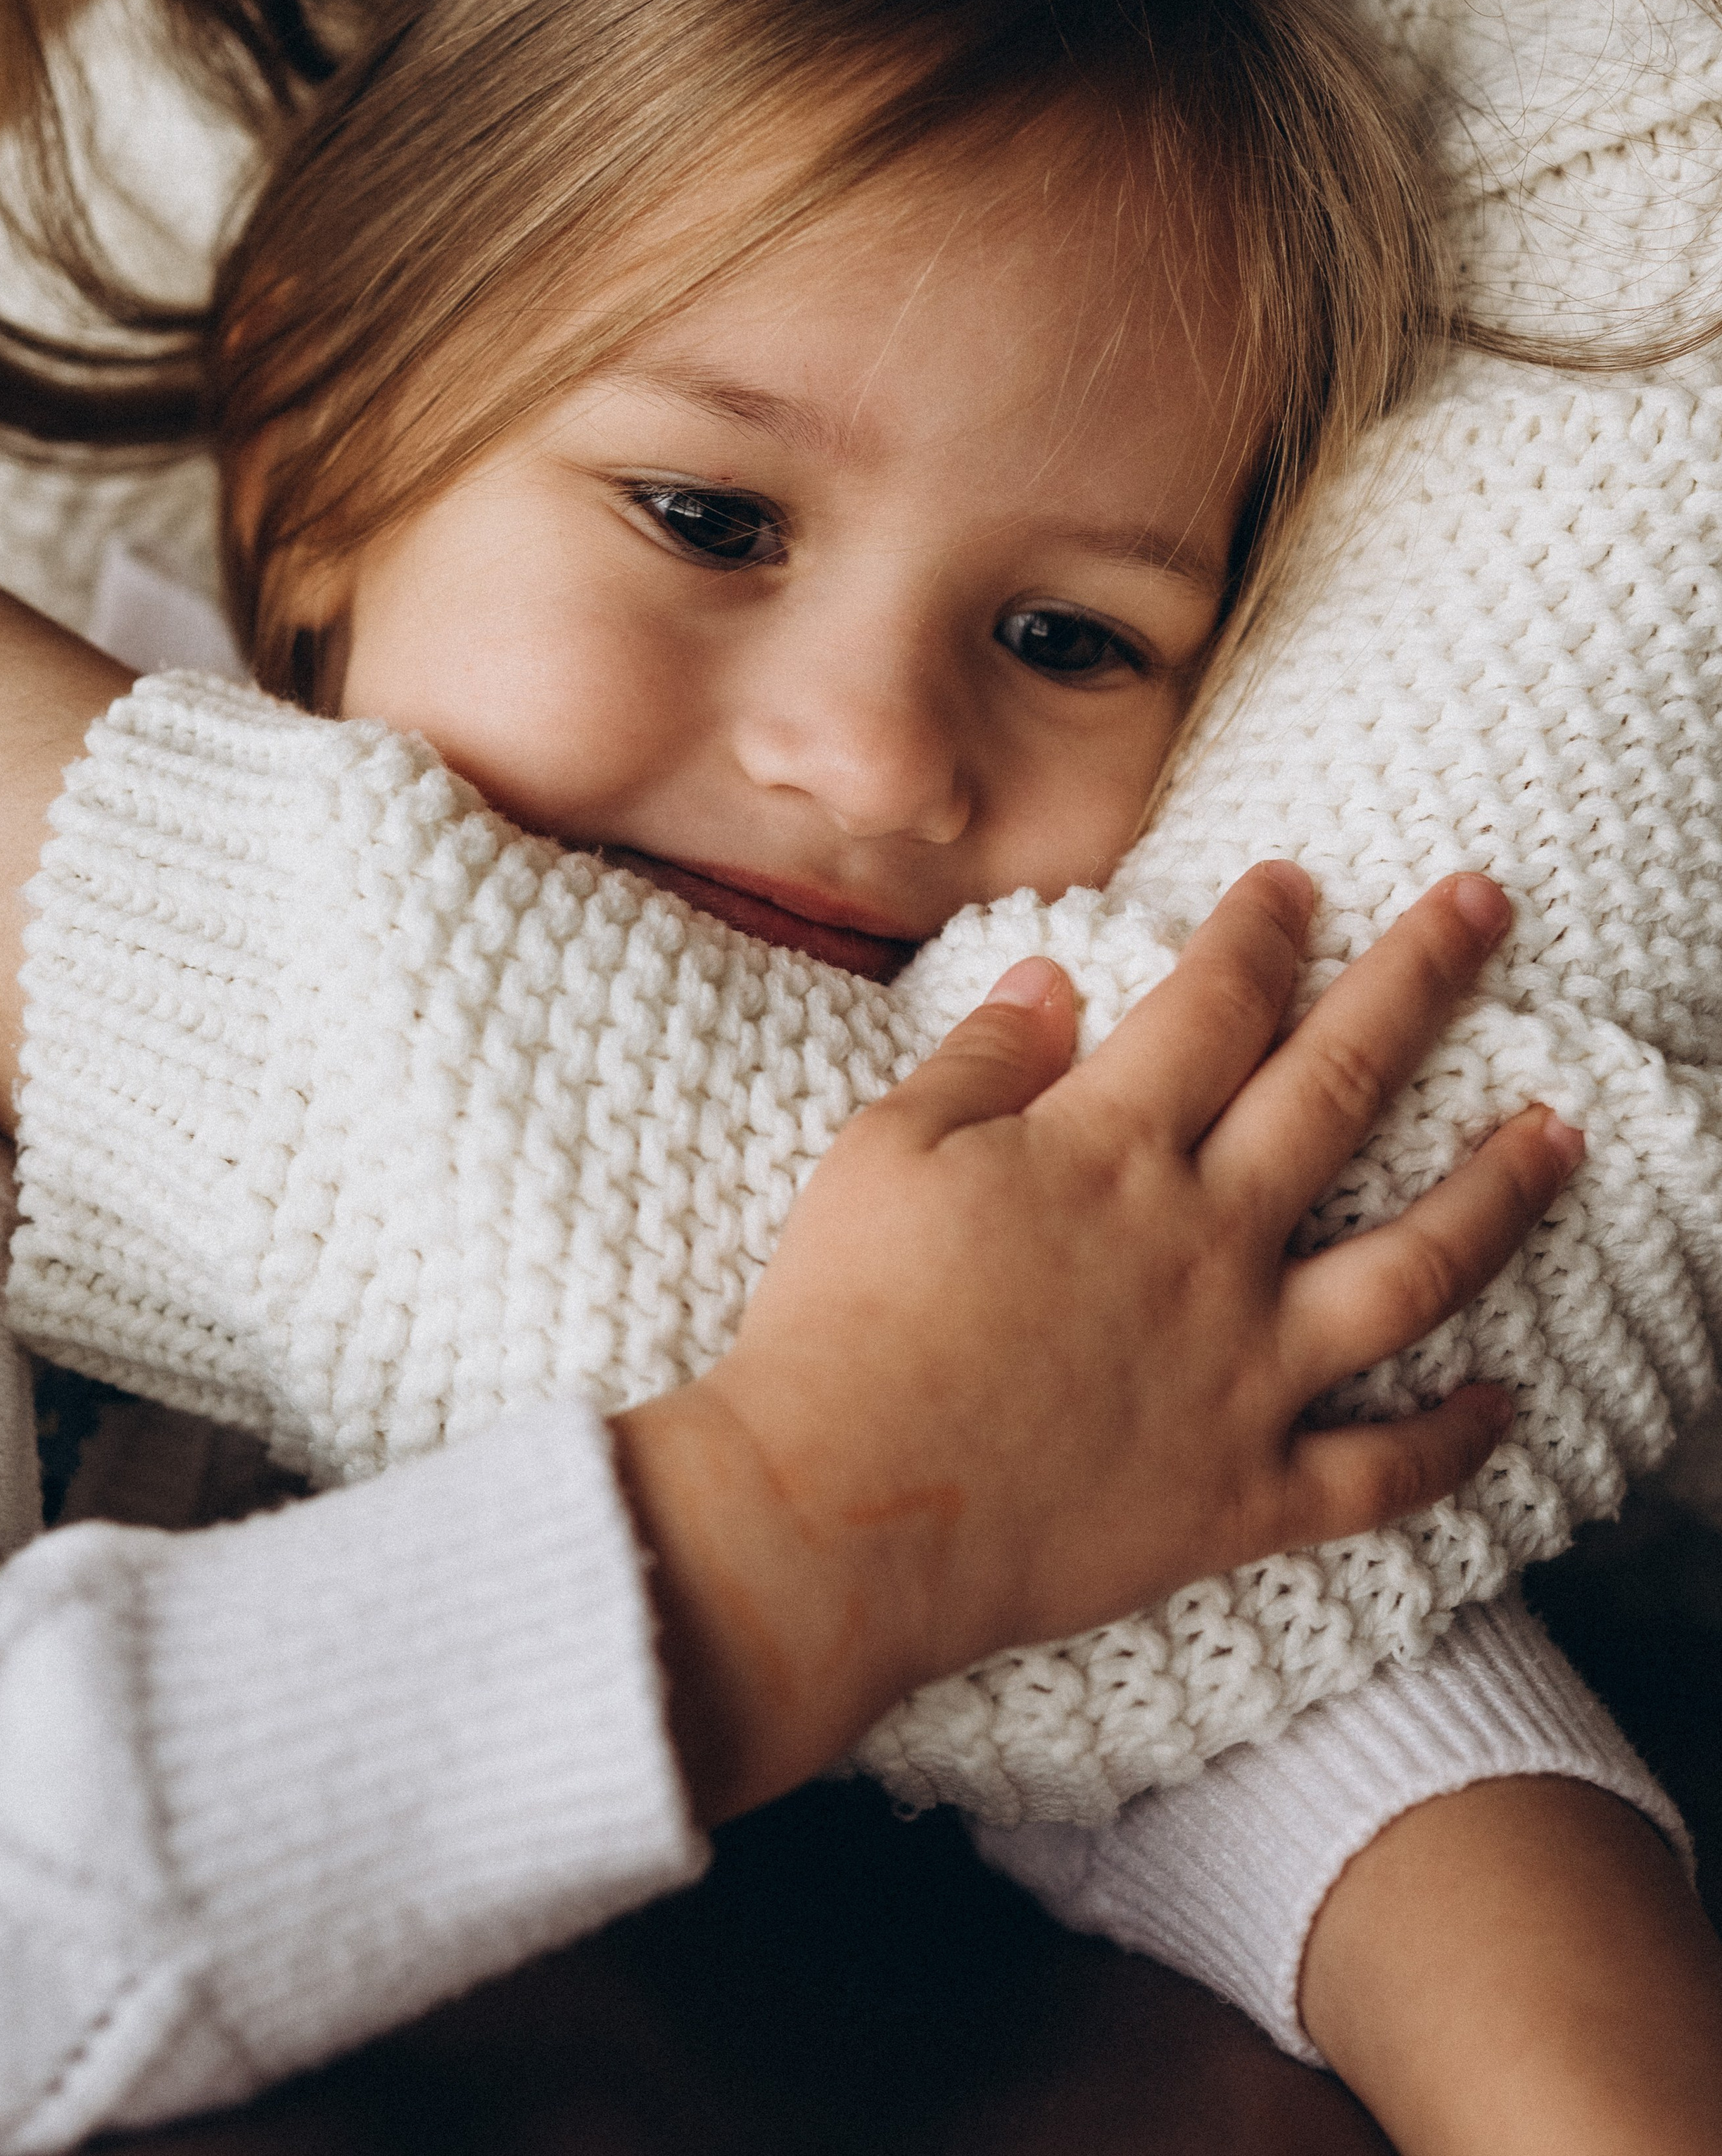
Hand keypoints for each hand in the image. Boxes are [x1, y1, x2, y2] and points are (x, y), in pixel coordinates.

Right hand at [614, 861, 1579, 1823]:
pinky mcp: (1244, 1494)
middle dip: (1422, 982)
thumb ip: (982, 1062)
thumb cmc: (841, 1322)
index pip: (1216, 1003)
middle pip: (1341, 1088)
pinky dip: (1454, 1441)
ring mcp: (1240, 1372)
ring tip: (1561, 1134)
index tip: (1299, 882)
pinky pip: (1381, 1472)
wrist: (837, 1516)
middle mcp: (1202, 1243)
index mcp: (1108, 1150)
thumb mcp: (885, 1152)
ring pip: (1410, 1268)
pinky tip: (1507, 1401)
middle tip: (1484, 907)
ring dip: (1498, 1193)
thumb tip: (1052, 979)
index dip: (1264, 929)